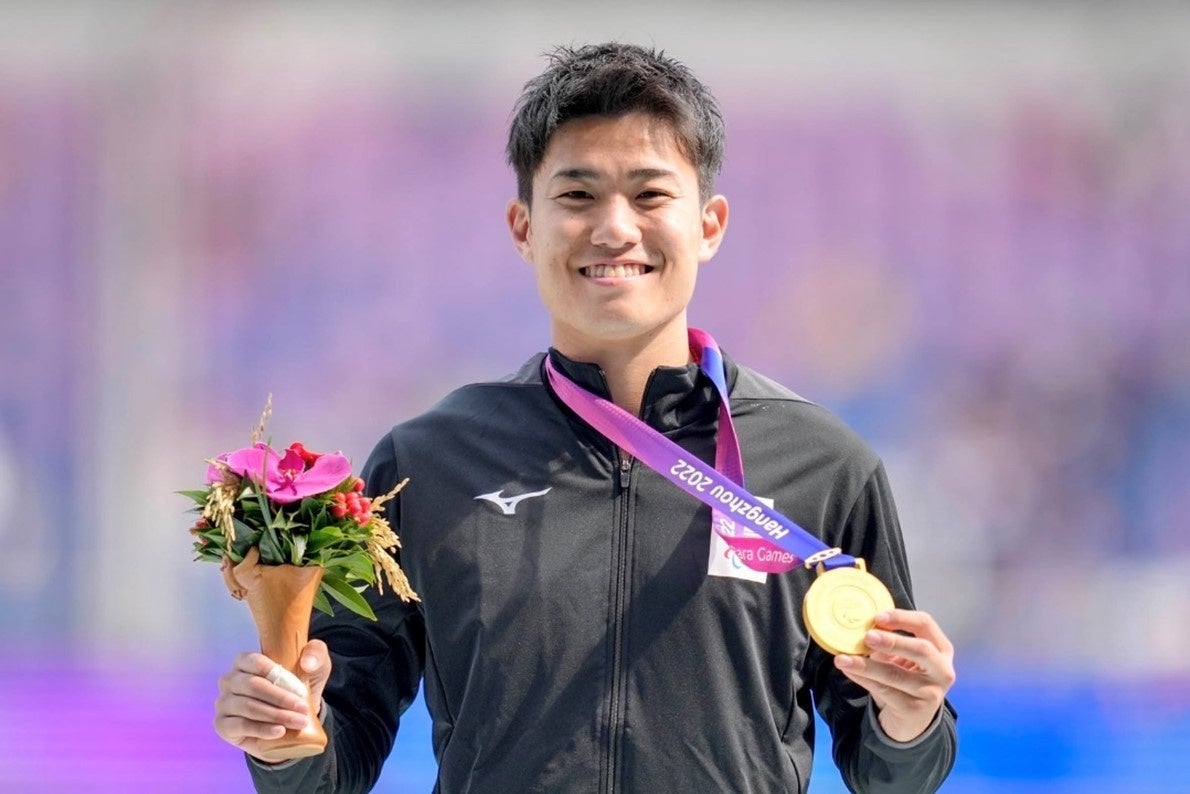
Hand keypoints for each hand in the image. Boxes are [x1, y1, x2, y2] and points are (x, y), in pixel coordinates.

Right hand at [213, 640, 331, 760]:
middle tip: (303, 710)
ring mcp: (223, 702)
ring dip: (276, 716)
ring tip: (298, 722)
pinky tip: (279, 731)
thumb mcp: (315, 667)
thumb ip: (316, 654)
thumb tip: (307, 663)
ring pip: (248, 707)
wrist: (294, 720)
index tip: (301, 690)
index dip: (279, 676)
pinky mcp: (223, 725)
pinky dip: (262, 730)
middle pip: (253, 686)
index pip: (257, 662)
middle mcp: (229, 680)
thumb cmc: (299, 687)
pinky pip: (241, 726)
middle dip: (281, 699)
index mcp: (245, 660)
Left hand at [833, 609, 954, 742]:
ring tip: (843, 658)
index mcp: (941, 650)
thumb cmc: (906, 680)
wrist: (911, 721)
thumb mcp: (903, 658)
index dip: (902, 617)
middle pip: (921, 649)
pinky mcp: (914, 709)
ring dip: (866, 665)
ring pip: (895, 674)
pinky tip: (848, 670)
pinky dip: (862, 678)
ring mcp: (931, 692)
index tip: (877, 617)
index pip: (926, 624)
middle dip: (892, 641)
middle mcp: (942, 670)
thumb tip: (861, 629)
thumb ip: (890, 643)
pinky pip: (883, 690)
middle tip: (867, 637)